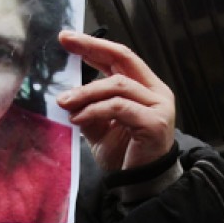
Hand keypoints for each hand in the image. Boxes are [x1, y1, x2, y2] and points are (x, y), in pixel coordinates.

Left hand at [56, 31, 174, 171]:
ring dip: (86, 92)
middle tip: (65, 43)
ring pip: (117, 85)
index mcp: (146, 88)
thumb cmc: (124, 155)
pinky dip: (94, 110)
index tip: (68, 38)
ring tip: (64, 102)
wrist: (140, 184)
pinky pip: (118, 107)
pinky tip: (77, 118)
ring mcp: (159, 106)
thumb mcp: (99, 126)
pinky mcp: (154, 122)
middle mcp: (156, 93)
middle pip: (123, 58)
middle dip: (92, 48)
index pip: (120, 58)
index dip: (94, 45)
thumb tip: (66, 94)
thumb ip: (89, 107)